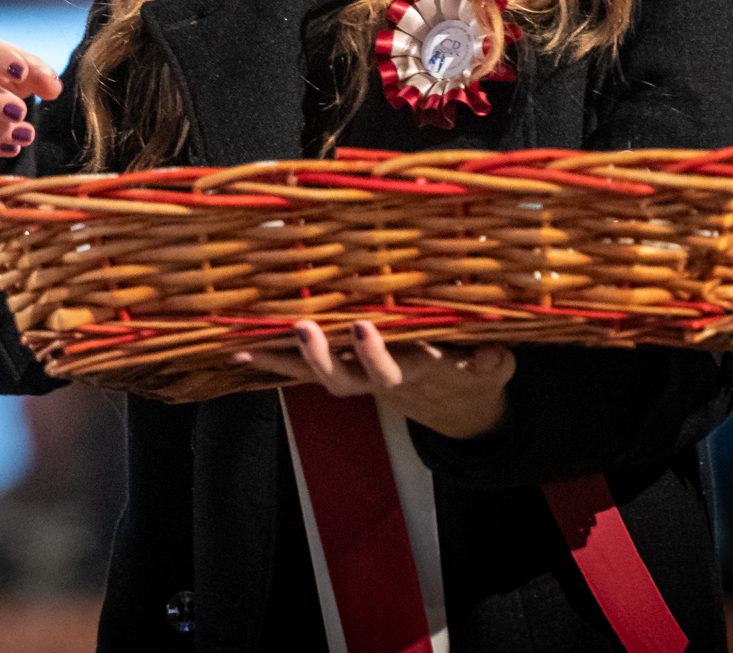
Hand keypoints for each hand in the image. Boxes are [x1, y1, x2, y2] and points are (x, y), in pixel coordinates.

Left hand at [235, 319, 514, 440]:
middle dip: (321, 355)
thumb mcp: (491, 371)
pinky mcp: (340, 372)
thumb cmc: (470, 374)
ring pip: (314, 374)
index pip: (392, 369)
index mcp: (414, 373)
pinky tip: (238, 352)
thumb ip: (491, 363)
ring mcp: (355, 378)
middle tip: (303, 328)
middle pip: (343, 377)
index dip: (374, 354)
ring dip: (283, 360)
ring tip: (249, 346)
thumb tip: (494, 355)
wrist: (453, 404)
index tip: (361, 327)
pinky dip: (271, 361)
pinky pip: (299, 370)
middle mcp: (377, 380)